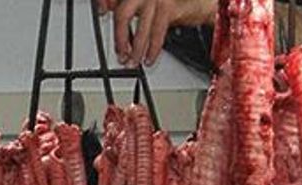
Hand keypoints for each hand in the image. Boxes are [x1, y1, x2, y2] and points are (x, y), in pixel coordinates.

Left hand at [95, 0, 216, 67]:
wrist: (199, 1)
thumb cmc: (170, 2)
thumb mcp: (147, 1)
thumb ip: (130, 5)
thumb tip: (110, 14)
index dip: (103, 3)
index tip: (101, 13)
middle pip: (123, 14)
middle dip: (119, 37)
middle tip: (120, 53)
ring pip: (140, 26)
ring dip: (136, 49)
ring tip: (133, 62)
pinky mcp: (169, 7)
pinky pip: (157, 32)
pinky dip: (152, 49)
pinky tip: (149, 58)